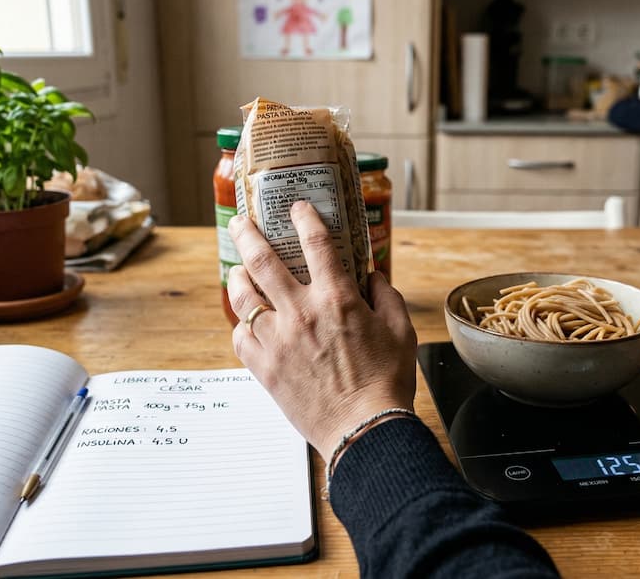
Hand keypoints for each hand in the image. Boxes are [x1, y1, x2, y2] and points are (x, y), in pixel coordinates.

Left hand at [227, 201, 417, 457]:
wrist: (364, 430)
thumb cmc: (386, 383)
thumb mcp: (400, 331)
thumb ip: (386, 296)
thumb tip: (373, 276)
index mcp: (338, 299)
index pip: (317, 243)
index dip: (305, 218)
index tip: (298, 208)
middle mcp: (302, 313)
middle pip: (262, 260)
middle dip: (249, 233)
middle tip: (243, 221)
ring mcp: (278, 340)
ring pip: (243, 296)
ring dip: (238, 276)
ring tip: (238, 269)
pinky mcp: (264, 368)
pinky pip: (240, 335)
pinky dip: (242, 324)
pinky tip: (248, 320)